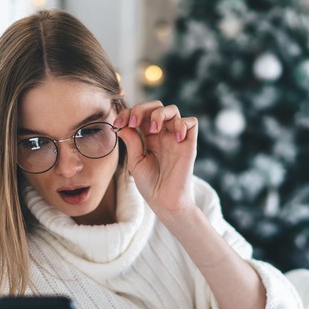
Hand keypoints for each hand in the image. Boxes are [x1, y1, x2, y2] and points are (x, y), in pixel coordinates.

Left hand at [115, 101, 198, 220]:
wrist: (165, 202)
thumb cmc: (150, 185)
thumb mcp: (136, 162)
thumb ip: (132, 141)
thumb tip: (123, 125)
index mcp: (149, 137)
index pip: (140, 115)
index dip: (128, 114)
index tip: (117, 124)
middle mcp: (163, 134)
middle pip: (156, 107)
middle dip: (142, 109)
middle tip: (133, 122)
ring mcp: (176, 137)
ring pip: (172, 110)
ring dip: (160, 114)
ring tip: (153, 128)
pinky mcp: (189, 144)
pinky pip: (191, 122)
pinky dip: (182, 124)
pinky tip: (175, 138)